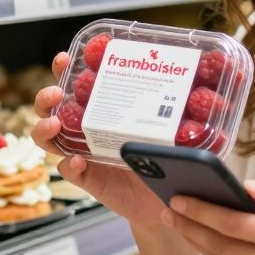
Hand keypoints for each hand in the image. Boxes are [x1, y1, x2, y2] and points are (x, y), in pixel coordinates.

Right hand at [32, 53, 167, 230]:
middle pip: (53, 109)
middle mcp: (88, 128)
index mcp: (103, 108)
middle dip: (46, 97)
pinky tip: (77, 160)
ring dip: (44, 129)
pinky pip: (70, 171)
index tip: (64, 57)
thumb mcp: (175, 124)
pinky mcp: (89, 179)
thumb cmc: (169, 154)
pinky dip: (70, 165)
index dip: (64, 69)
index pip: (76, 84)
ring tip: (54, 125)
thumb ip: (184, 103)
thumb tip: (209, 72)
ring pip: (50, 139)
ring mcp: (85, 153)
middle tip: (56, 93)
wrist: (169, 196)